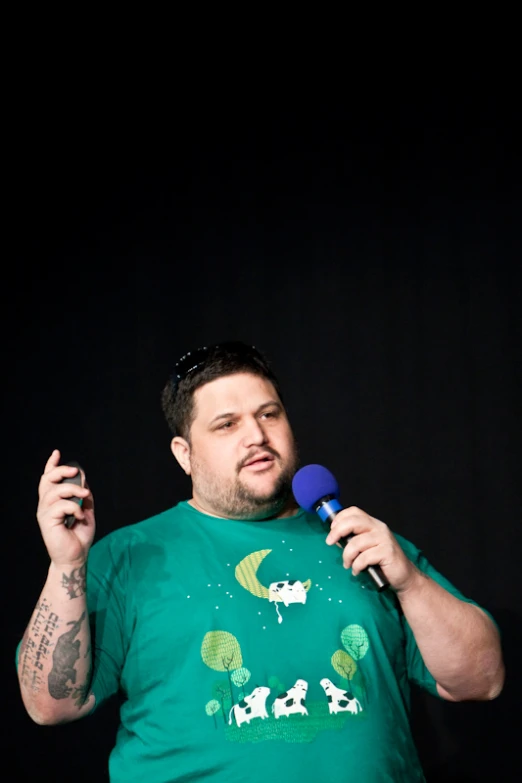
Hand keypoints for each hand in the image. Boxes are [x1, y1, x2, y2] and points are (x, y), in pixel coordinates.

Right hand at [37, 450, 95, 566]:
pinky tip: (79, 516)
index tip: (57, 453)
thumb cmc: (79, 535)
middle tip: (76, 471)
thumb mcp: (86, 510)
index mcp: (53, 501)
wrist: (76, 556)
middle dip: (61, 471)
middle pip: (47, 480)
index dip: (51, 465)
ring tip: (85, 496)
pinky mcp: (47, 522)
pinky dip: (74, 507)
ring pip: (55, 491)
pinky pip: (61, 506)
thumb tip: (84, 479)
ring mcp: (45, 513)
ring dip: (73, 490)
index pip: (48, 480)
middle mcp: (46, 505)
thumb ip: (84, 496)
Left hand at [325, 506, 418, 591]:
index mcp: (373, 524)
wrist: (404, 575)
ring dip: (347, 556)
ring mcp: (384, 539)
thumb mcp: (367, 547)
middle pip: (353, 522)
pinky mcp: (387, 552)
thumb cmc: (383, 562)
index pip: (354, 512)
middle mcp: (379, 528)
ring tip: (347, 564)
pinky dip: (356, 566)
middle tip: (329, 542)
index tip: (331, 530)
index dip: (340, 518)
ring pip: (356, 543)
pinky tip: (357, 571)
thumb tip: (335, 538)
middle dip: (337, 531)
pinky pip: (364, 558)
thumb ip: (353, 540)